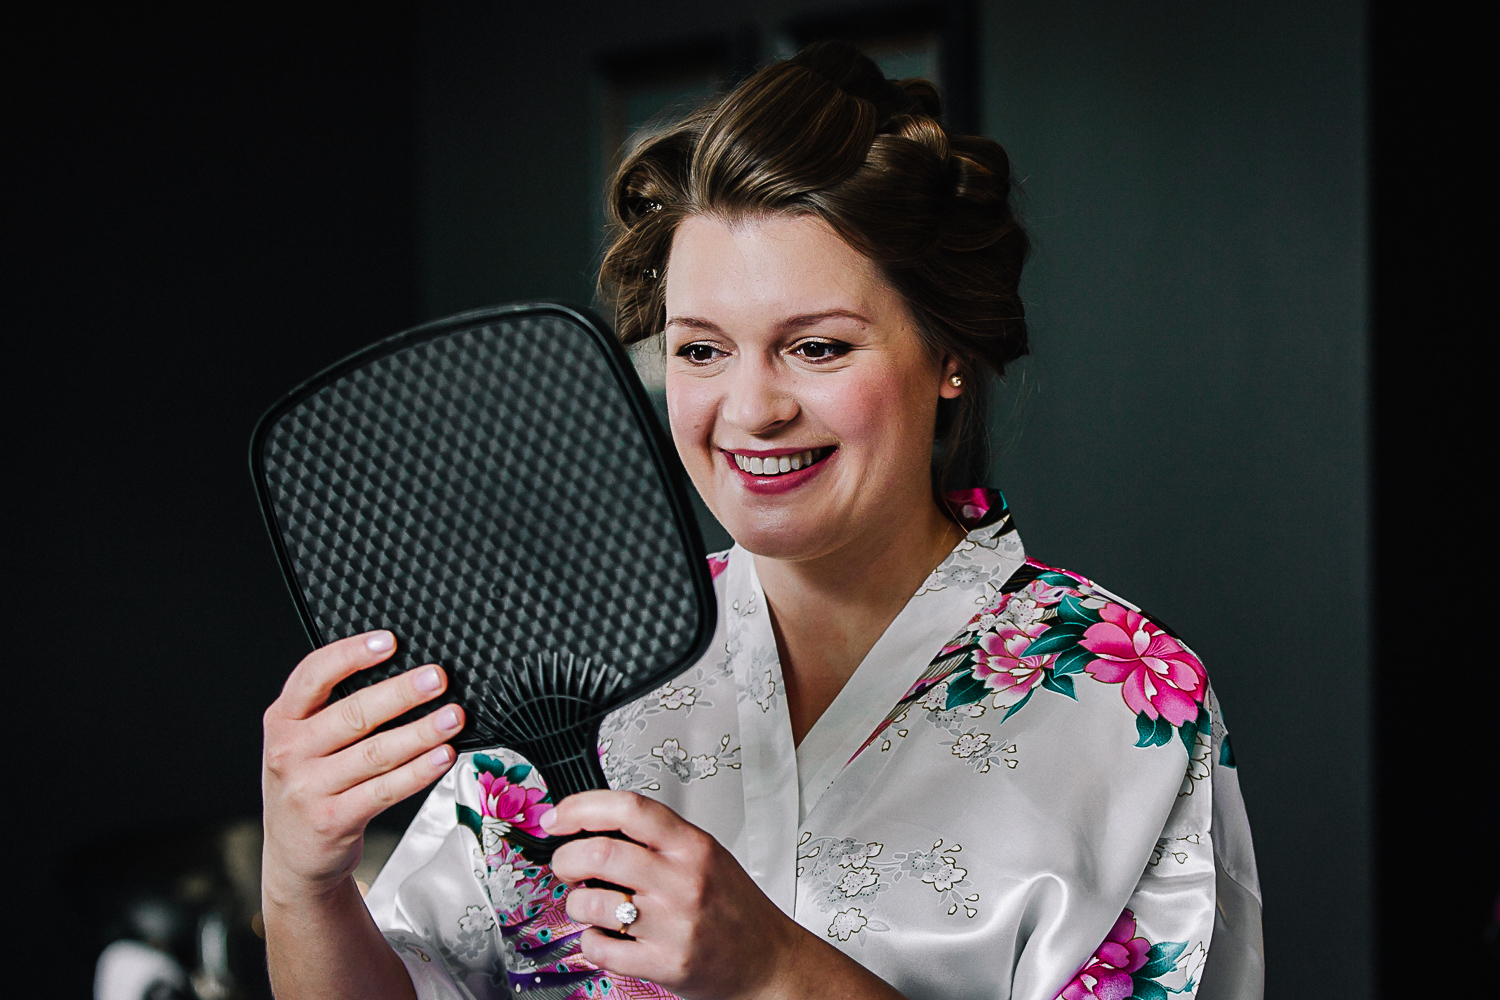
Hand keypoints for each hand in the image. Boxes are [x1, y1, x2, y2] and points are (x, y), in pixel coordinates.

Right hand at [261, 630, 465, 900]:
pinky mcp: (333, 819)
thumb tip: (404, 677)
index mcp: (282, 720)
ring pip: (375, 753)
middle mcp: (290, 751)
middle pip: (353, 714)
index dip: (352, 654)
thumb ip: (334, 710)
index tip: (390, 641)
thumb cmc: (310, 787)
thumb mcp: (303, 744)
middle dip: (402, 693)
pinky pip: (385, 789)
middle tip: (437, 678)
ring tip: (453, 717)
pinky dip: (418, 771)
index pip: (312, 675)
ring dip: (421, 731)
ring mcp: (308, 788)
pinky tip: (442, 756)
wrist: (293, 859)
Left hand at [546, 791, 803, 999]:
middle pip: (600, 853)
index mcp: (693, 846)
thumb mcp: (708, 856)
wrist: (768, 961)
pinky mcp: (663, 964)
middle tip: (565, 864)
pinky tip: (604, 937)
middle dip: (566, 858)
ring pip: (591, 902)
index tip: (558, 817)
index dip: (582, 807)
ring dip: (575, 902)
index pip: (629, 809)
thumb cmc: (736, 909)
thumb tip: (595, 827)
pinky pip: (600, 949)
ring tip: (587, 903)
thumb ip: (659, 840)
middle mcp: (683, 881)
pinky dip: (590, 941)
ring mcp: (672, 924)